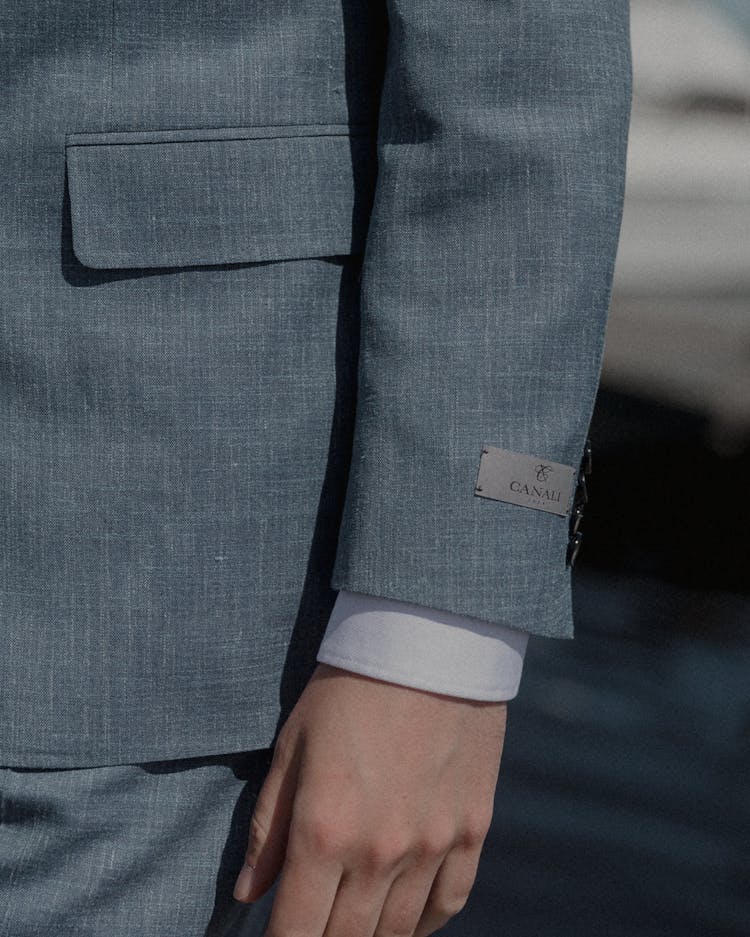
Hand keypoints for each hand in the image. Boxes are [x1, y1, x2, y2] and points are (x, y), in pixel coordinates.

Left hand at [233, 663, 506, 936]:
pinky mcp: (472, 829)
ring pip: (397, 933)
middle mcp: (380, 852)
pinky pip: (449, 902)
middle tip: (311, 927)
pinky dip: (423, 924)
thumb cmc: (348, 688)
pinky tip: (404, 920)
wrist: (427, 643)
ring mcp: (432, 845)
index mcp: (324, 830)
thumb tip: (249, 894)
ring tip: (351, 926)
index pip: (295, 934)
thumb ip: (269, 827)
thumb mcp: (293, 746)